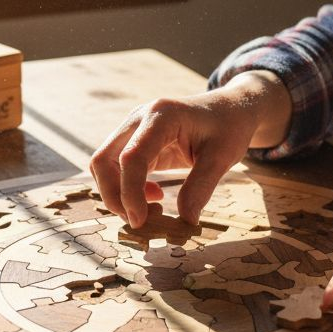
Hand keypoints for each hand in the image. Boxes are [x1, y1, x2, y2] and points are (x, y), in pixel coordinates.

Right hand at [90, 71, 290, 227]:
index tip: (141, 221)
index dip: (130, 193)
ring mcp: (133, 128)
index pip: (131, 157)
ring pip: (103, 165)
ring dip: (118, 194)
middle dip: (114, 196)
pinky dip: (127, 188)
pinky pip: (116, 167)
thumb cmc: (229, 128)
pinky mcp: (134, 140)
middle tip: (141, 220)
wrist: (228, 110)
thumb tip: (185, 221)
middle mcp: (139, 118)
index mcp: (162, 116)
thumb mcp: (223, 157)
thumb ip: (202, 187)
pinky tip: (155, 195)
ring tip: (153, 206)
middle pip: (103, 160)